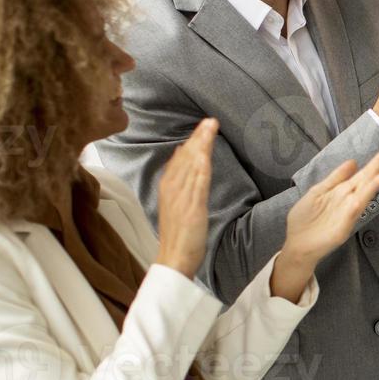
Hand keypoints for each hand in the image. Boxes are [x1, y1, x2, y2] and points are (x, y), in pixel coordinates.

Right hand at [154, 118, 218, 278]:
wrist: (173, 259)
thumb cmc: (178, 236)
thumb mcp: (178, 206)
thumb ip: (183, 187)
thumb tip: (190, 166)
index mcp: (168, 188)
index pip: (179, 159)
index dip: (191, 142)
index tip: (202, 127)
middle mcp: (172, 189)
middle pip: (185, 157)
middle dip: (197, 138)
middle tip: (209, 120)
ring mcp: (181, 198)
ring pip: (191, 165)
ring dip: (200, 145)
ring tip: (210, 128)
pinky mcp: (191, 207)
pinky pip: (197, 183)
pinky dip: (200, 166)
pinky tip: (206, 154)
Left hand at [271, 148, 378, 301]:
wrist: (297, 244)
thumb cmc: (305, 219)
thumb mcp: (317, 192)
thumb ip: (335, 178)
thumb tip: (353, 161)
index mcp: (341, 191)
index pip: (360, 174)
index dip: (372, 163)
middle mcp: (347, 200)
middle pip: (364, 181)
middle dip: (375, 168)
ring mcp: (346, 212)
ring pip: (361, 195)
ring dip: (371, 185)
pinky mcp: (343, 226)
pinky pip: (353, 210)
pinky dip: (360, 201)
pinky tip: (365, 193)